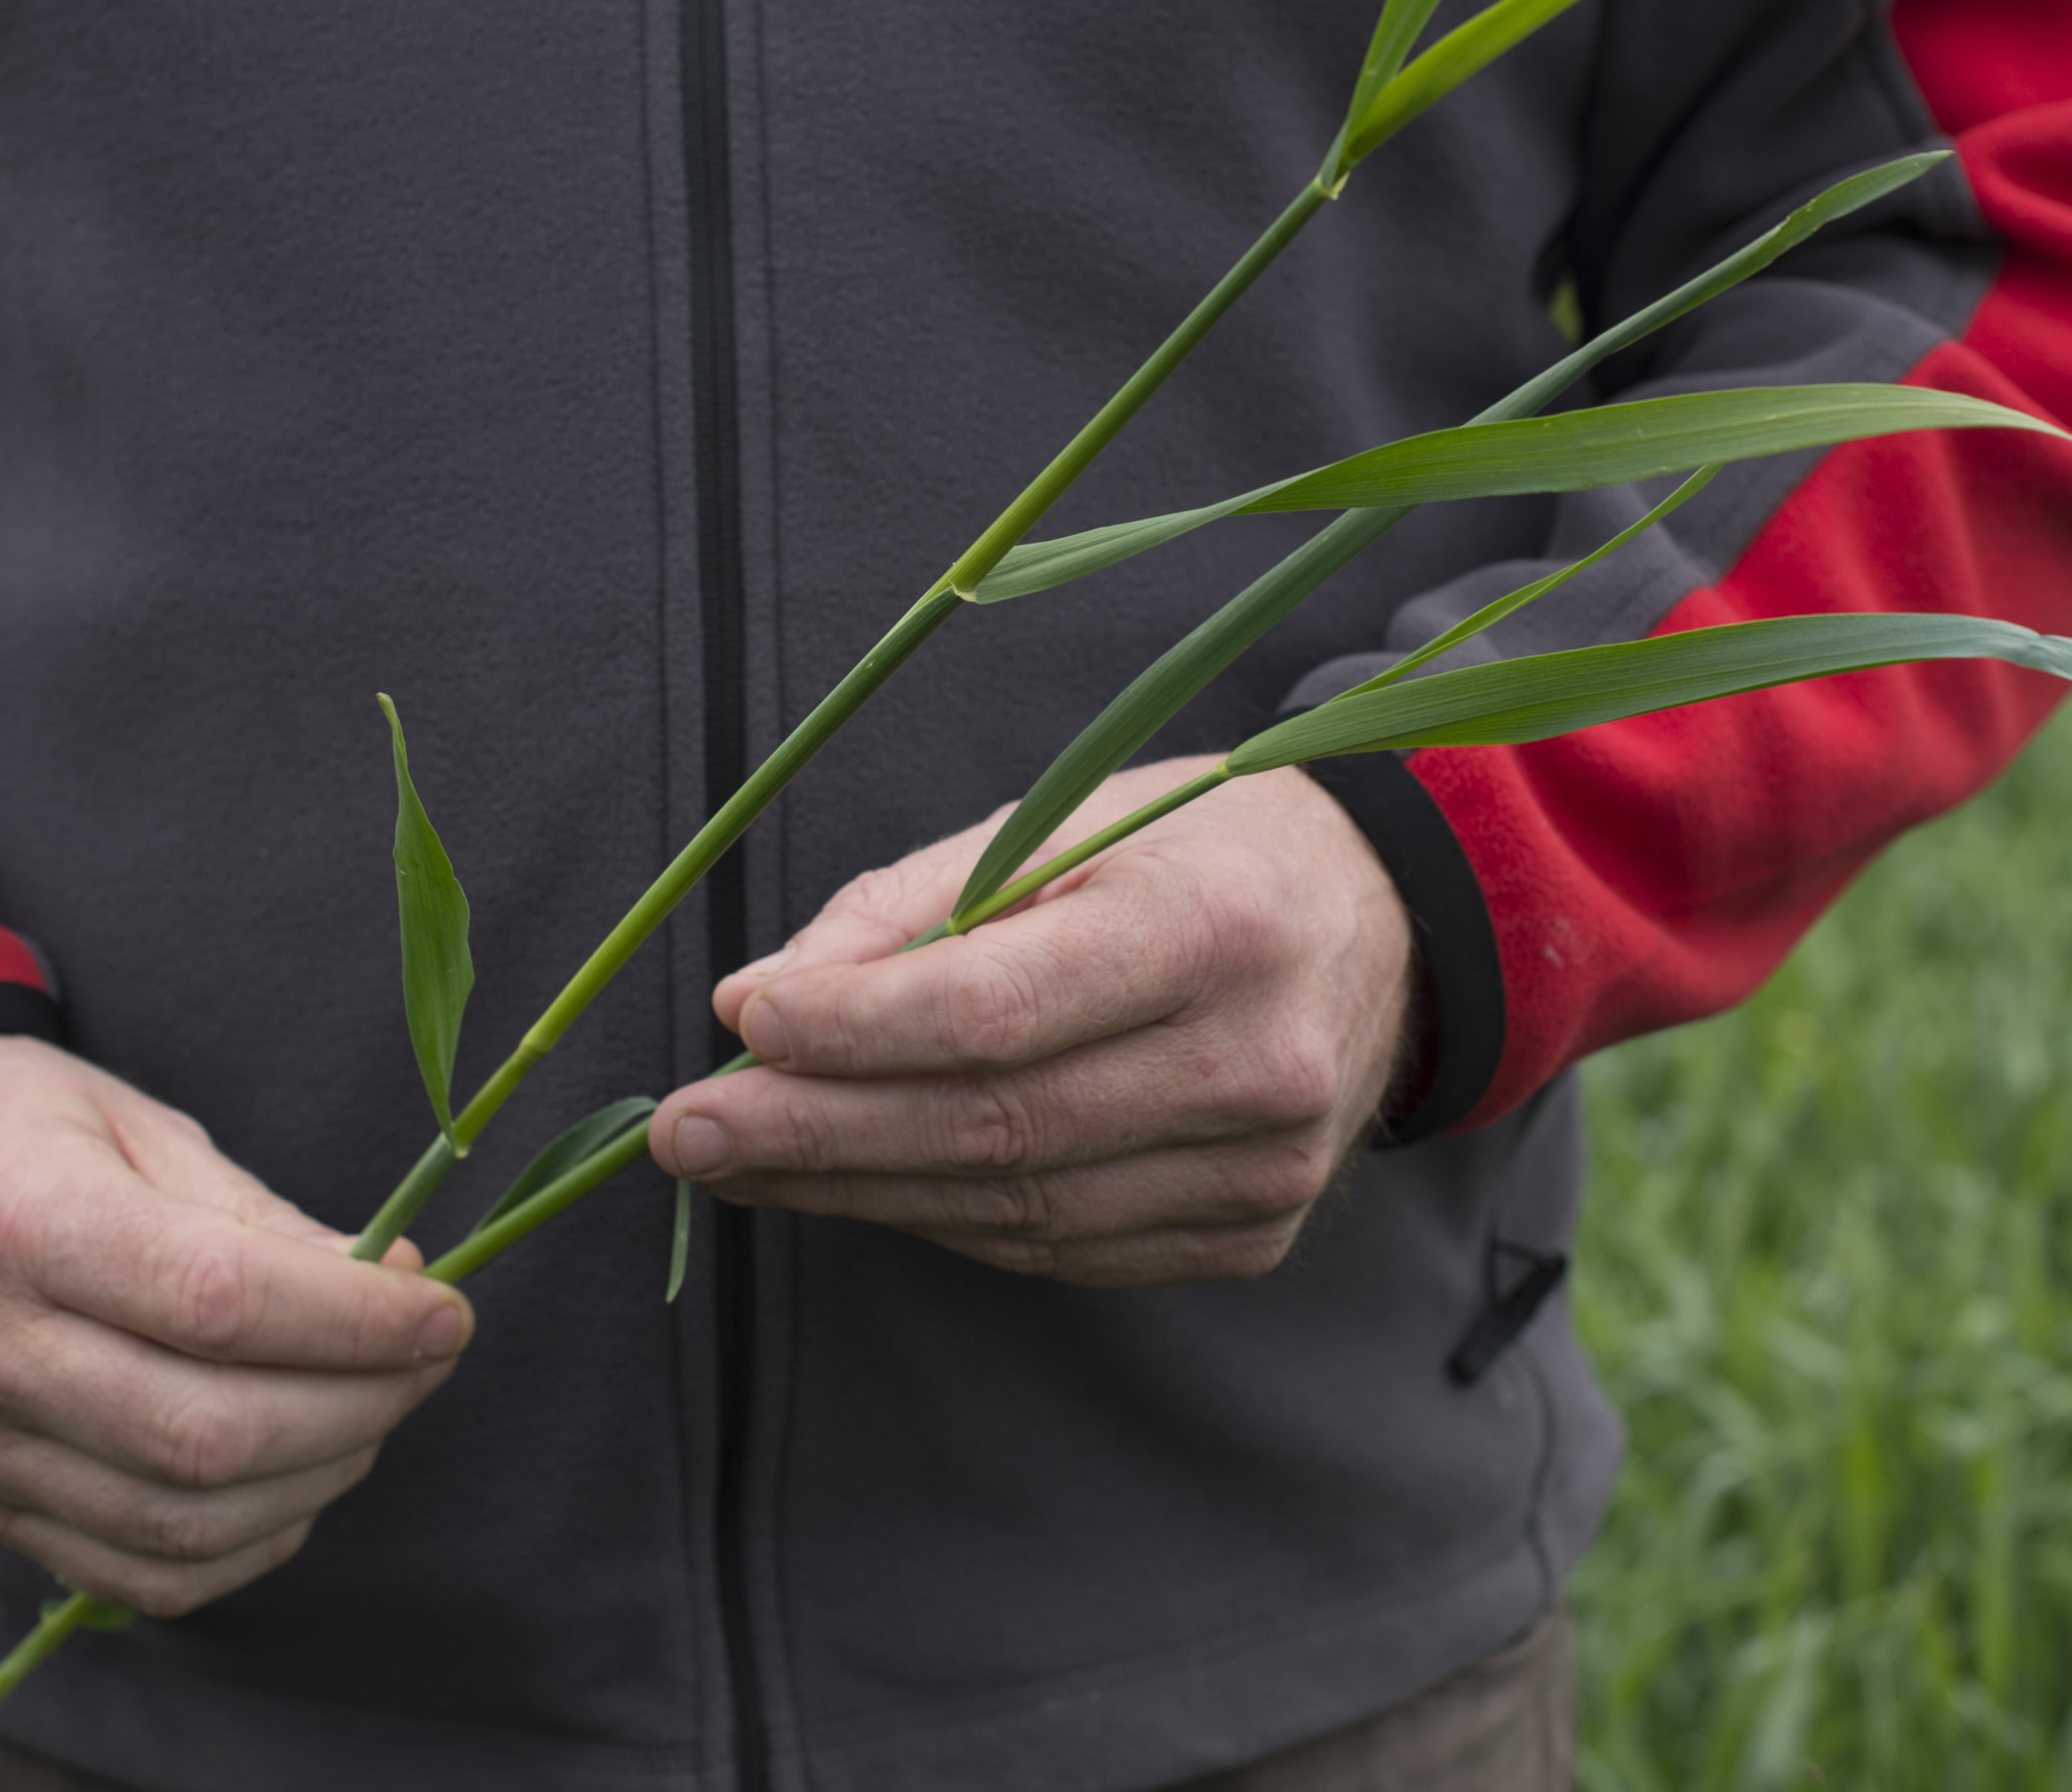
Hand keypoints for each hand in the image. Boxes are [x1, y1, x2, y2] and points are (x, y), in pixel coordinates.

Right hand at [0, 1037, 471, 1615]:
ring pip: (182, 1522)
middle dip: (359, 1406)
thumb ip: (265, 1221)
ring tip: (374, 1408)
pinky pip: (139, 1575)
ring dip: (318, 1479)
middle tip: (428, 1358)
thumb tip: (398, 1290)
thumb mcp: (144, 1128)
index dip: (356, 1322)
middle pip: (206, 1434)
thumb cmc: (26, 1134)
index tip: (446, 1309)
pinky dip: (248, 1547)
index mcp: (19, 1220)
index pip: (219, 1304)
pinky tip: (299, 1479)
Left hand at [648, 756, 1419, 1284]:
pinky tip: (863, 1182)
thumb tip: (766, 1000)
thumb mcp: (1070, 821)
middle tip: (686, 1131)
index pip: (995, 1011)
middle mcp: (1254, 1066)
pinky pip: (1058, 1250)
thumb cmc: (1201, 852)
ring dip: (855, 1191)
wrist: (1385, 928)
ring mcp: (1261, 1174)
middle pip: (989, 1128)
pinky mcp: (1250, 1238)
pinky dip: (945, 1216)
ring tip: (743, 1160)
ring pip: (1011, 1210)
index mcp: (1212, 930)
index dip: (851, 1030)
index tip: (738, 1021)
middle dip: (814, 1132)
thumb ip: (915, 907)